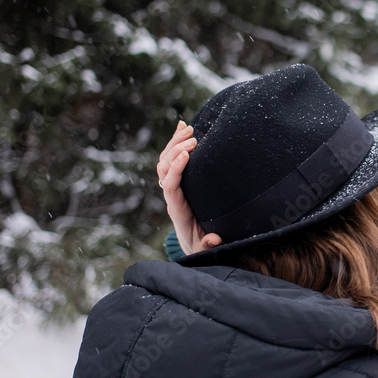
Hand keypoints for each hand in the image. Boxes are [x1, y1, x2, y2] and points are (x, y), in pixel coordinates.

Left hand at [157, 120, 221, 255]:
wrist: (194, 244)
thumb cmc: (201, 245)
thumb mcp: (204, 250)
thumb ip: (208, 245)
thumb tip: (214, 239)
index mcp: (178, 210)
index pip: (171, 186)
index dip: (177, 170)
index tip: (188, 155)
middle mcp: (171, 196)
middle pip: (164, 169)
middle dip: (176, 151)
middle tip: (194, 139)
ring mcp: (173, 186)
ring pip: (165, 161)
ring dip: (174, 143)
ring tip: (189, 128)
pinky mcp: (178, 180)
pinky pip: (172, 159)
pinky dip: (176, 142)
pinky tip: (183, 127)